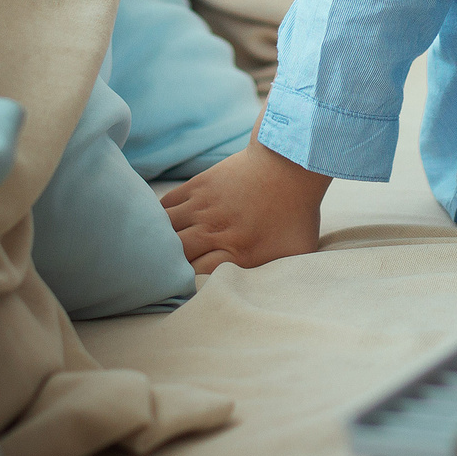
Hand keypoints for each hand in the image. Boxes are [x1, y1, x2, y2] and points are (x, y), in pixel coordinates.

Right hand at [162, 137, 330, 274]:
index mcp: (240, 253)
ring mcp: (204, 207)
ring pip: (164, 230)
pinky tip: (163, 226)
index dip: (189, 284)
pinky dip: (159, 218)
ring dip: (160, 242)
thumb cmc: (297, 211)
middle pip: (175, 256)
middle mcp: (216, 231)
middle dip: (168, 267)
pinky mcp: (197, 186)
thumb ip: (278, 272)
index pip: (197, 277)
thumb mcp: (298, 250)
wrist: (291, 164)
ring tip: (158, 251)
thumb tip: (264, 291)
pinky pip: (165, 206)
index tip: (189, 286)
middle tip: (166, 272)